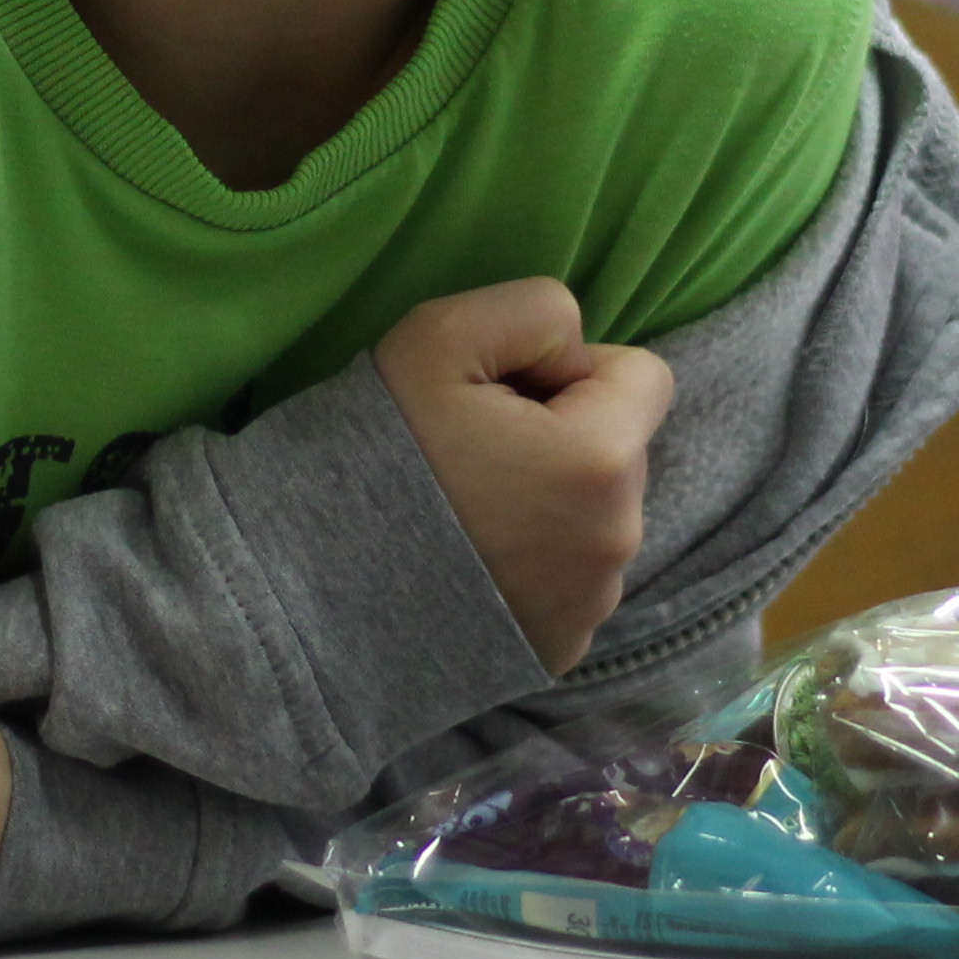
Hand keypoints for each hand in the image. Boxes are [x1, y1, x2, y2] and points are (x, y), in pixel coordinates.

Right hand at [375, 277, 670, 674]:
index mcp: (604, 459)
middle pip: (620, 449)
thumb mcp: (441, 333)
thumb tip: (574, 353)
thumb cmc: (379, 449)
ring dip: (551, 502)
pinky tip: (468, 563)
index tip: (503, 397)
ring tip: (465, 513)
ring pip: (596, 515)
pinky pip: (570, 578)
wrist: (312, 589)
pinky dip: (532, 564)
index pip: (645, 376)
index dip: (571, 370)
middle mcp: (619, 540)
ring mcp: (592, 605)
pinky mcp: (564, 647)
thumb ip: (537, 311)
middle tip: (473, 454)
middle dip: (565, 436)